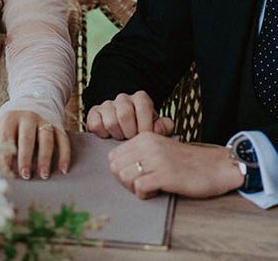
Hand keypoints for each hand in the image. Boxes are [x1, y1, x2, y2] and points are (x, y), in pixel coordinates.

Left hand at [0, 109, 69, 179]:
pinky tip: (63, 169)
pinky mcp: (58, 124)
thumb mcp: (0, 124)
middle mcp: (27, 117)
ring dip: (45, 158)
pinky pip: (63, 140)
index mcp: (9, 117)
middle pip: (27, 138)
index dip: (6, 154)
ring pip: (46, 139)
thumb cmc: (13, 118)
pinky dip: (64, 155)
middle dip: (25, 157)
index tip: (6, 171)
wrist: (35, 98)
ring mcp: (44, 120)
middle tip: (25, 175)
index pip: (7, 137)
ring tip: (43, 175)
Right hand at [86, 90, 174, 139]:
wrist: (126, 129)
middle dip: (130, 132)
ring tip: (122, 137)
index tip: (145, 136)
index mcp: (140, 99)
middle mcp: (123, 98)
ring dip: (117, 134)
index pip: (143, 105)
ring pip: (110, 121)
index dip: (144, 124)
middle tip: (132, 139)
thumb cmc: (143, 129)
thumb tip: (157, 129)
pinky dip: (103, 134)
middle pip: (124, 114)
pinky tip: (109, 135)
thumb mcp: (157, 127)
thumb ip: (164, 127)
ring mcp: (107, 105)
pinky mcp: (93, 113)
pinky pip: (96, 124)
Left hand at [108, 132, 244, 198]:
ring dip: (133, 188)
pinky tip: (156, 192)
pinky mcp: (165, 175)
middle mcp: (147, 146)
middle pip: (115, 167)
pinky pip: (139, 187)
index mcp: (144, 138)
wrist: (218, 166)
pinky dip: (144, 194)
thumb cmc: (188, 162)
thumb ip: (141, 153)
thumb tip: (119, 168)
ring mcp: (156, 160)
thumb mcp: (160, 149)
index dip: (120, 170)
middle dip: (124, 180)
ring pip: (124, 176)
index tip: (134, 176)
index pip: (113, 156)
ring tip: (149, 188)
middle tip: (140, 185)